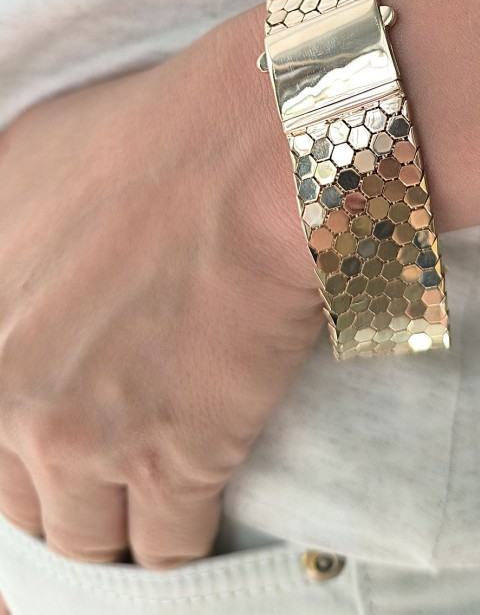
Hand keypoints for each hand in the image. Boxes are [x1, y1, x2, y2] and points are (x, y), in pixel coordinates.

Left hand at [0, 3, 322, 572]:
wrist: (251, 146)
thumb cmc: (149, 135)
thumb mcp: (17, 165)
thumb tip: (9, 298)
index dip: (16, 455)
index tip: (48, 458)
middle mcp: (4, 394)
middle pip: (18, 500)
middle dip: (61, 496)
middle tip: (102, 478)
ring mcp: (84, 437)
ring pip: (87, 539)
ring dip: (119, 529)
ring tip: (149, 507)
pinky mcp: (173, 462)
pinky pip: (168, 548)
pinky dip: (183, 542)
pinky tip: (199, 515)